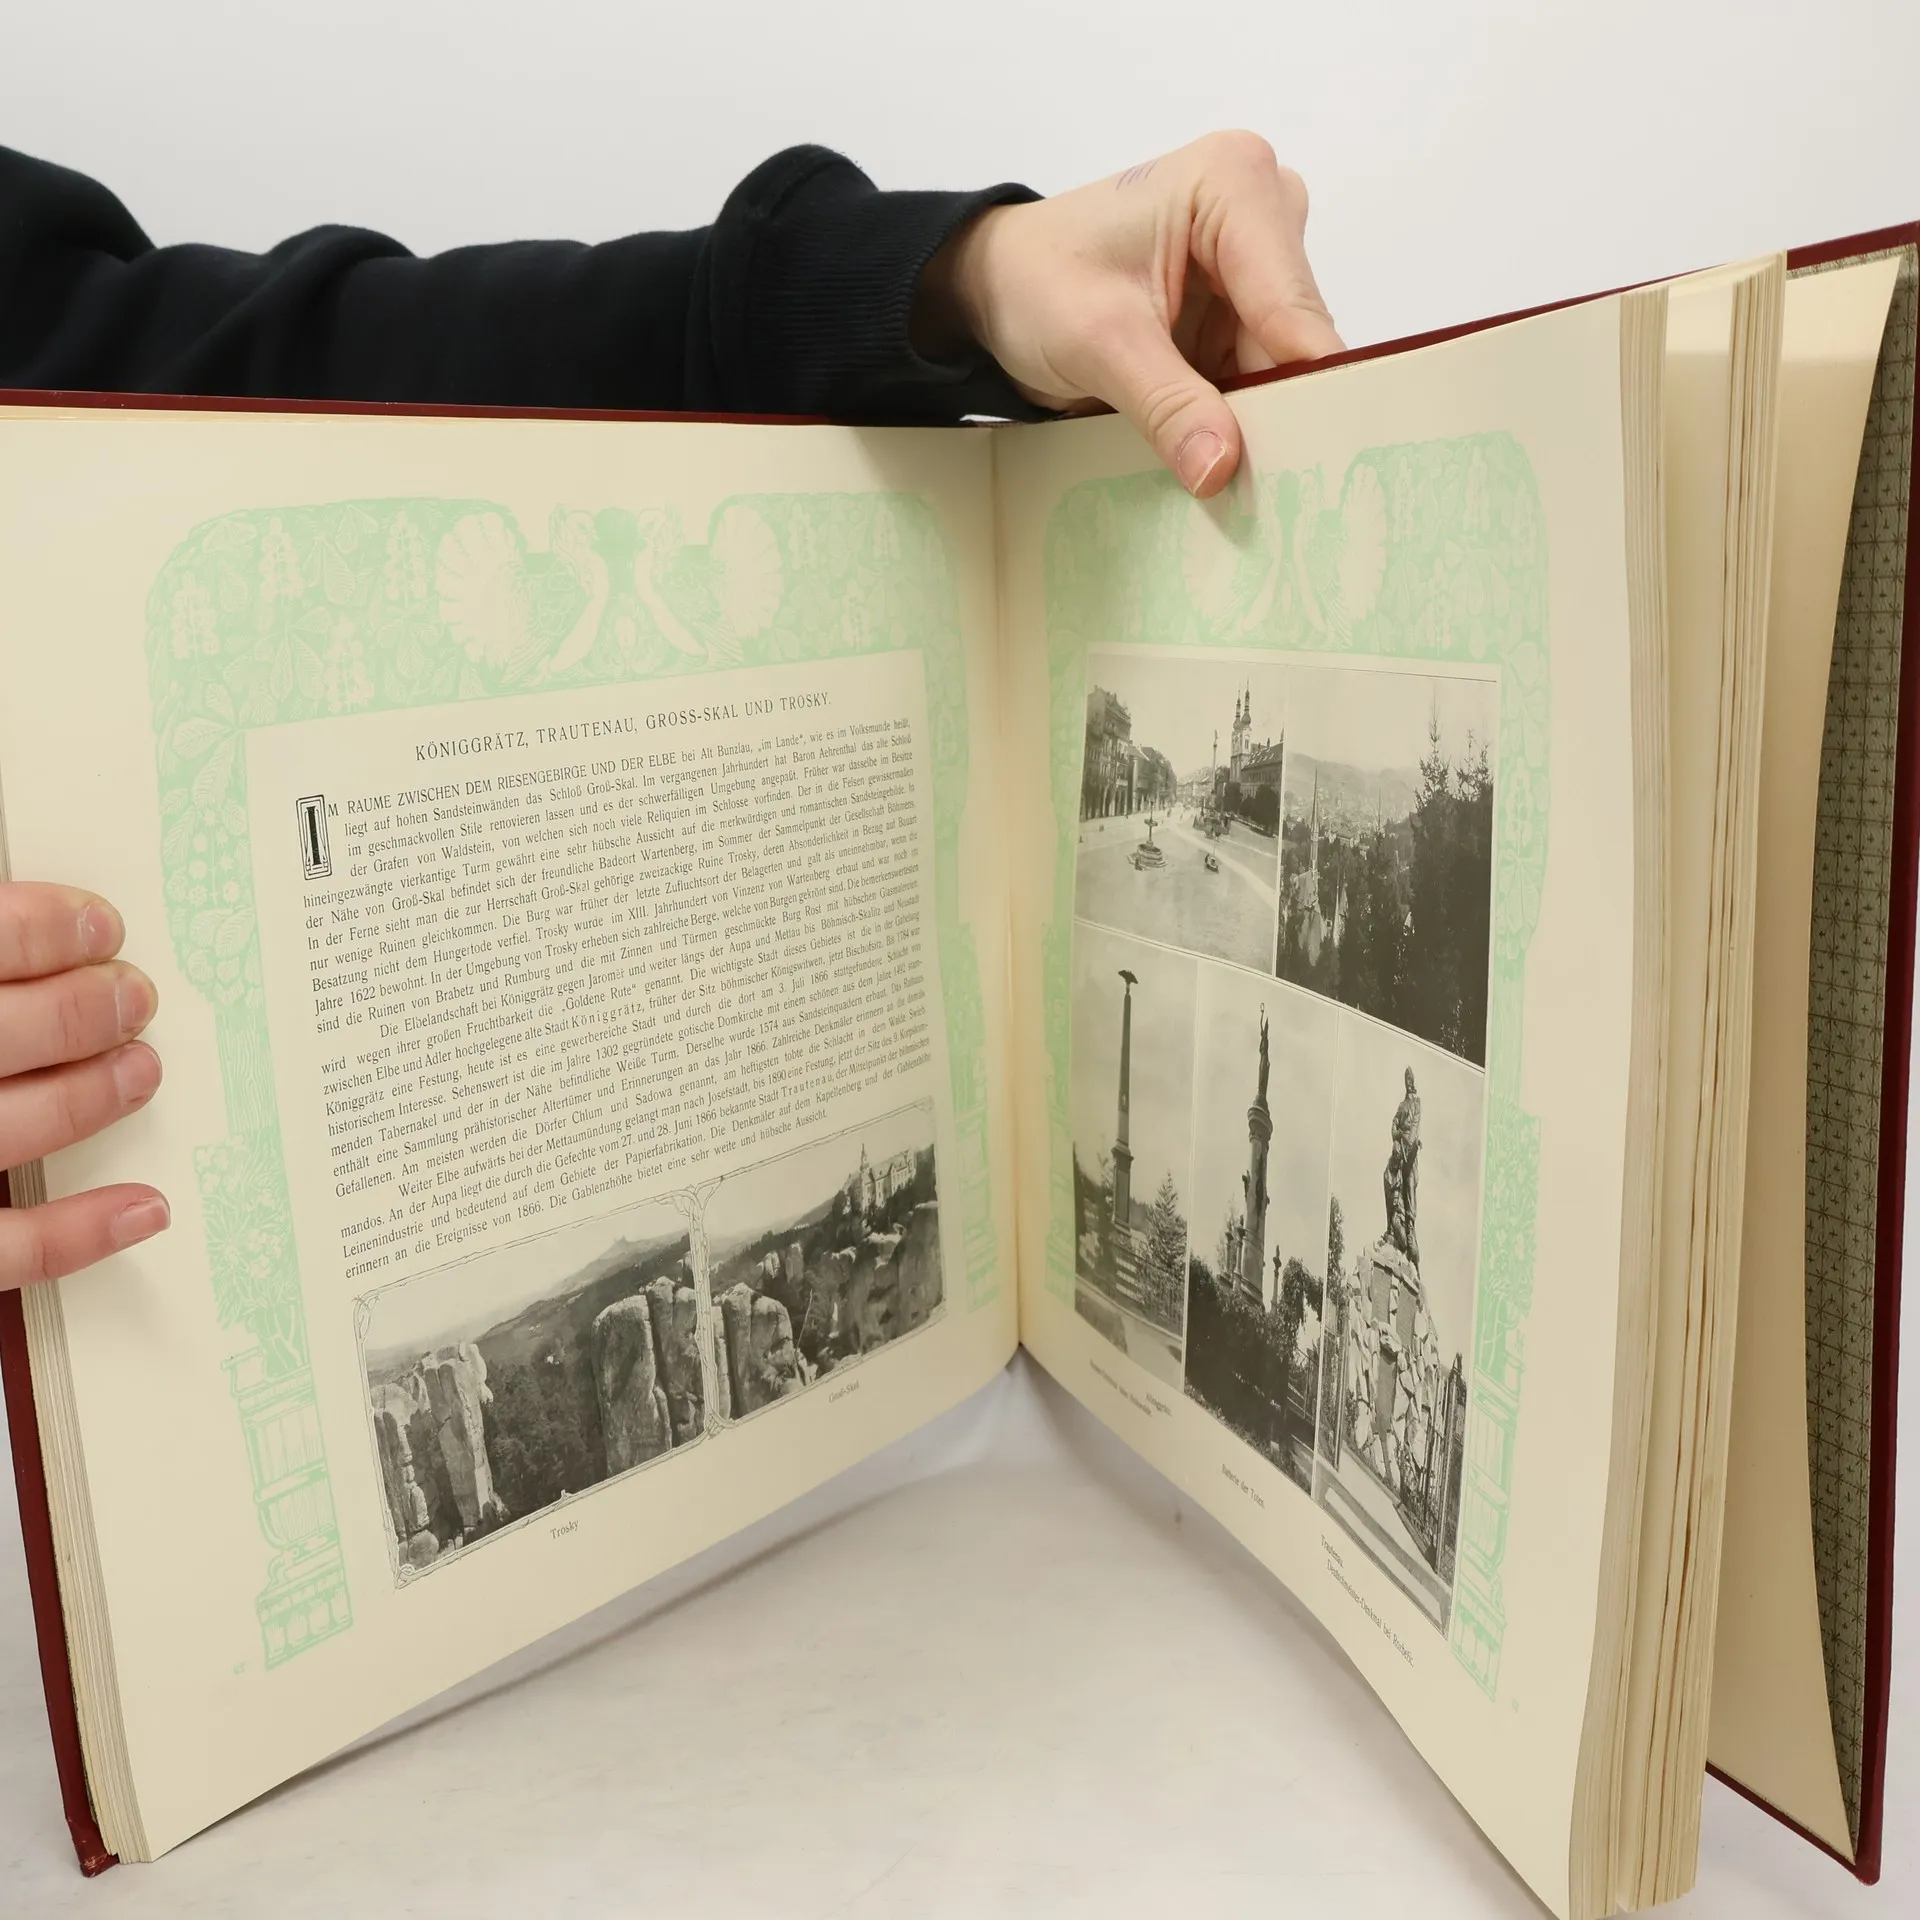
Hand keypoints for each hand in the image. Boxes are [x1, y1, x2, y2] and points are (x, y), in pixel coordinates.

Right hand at [1, 884, 166, 1289]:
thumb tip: (56, 926)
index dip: (40, 928)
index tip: (100, 923)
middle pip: (2, 1033)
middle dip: (81, 1010)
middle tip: (134, 996)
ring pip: (11, 1130)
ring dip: (91, 1096)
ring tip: (143, 1070)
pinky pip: (2, 1250)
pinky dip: (77, 1234)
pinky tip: (146, 1208)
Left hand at [920, 131, 1342, 497]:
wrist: (996, 288)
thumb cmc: (1035, 281)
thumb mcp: (1098, 343)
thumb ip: (1166, 405)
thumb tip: (1221, 468)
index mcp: (1235, 185)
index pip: (1290, 303)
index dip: (1306, 385)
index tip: (1320, 460)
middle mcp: (1261, 217)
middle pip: (1296, 338)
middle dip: (1282, 414)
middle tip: (1277, 497)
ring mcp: (1253, 272)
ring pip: (1282, 369)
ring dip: (1261, 428)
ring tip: (1249, 495)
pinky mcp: (1238, 318)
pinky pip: (1256, 384)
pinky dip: (1239, 427)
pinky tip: (1224, 470)